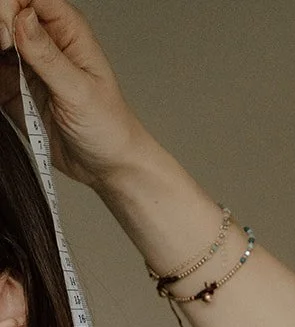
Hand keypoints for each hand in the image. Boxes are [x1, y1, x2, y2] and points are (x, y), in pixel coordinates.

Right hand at [0, 1, 149, 186]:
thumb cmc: (109, 127)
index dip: (11, 9)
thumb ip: (48, 56)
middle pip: (6, 16)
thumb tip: (22, 17)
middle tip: (4, 53)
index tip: (8, 36)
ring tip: (8, 78)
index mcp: (66, 29)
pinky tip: (3, 88)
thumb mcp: (79, 91)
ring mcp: (27, 64)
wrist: (107, 166)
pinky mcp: (15, 88)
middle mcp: (44, 41)